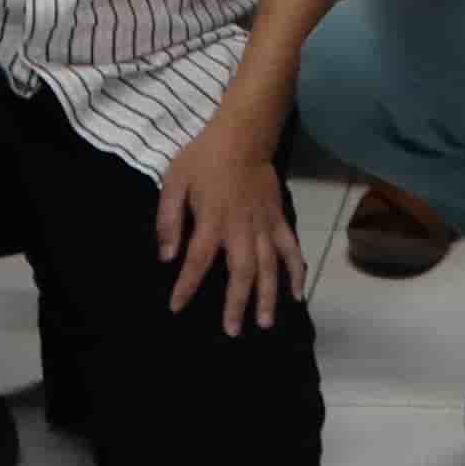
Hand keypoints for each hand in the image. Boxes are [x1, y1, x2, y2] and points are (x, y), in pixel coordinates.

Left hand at [155, 112, 302, 332]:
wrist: (242, 134)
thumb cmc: (202, 158)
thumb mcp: (174, 181)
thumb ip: (169, 219)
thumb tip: (167, 256)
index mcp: (212, 219)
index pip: (197, 260)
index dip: (186, 285)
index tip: (176, 307)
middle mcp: (240, 227)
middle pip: (241, 271)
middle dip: (236, 303)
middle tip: (232, 330)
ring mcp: (263, 224)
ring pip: (269, 265)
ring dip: (267, 295)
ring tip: (264, 323)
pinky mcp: (278, 218)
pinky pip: (291, 248)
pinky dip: (296, 271)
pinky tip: (297, 293)